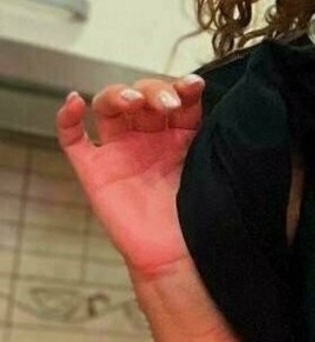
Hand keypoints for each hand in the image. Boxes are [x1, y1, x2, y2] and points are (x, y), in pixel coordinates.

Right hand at [55, 75, 206, 279]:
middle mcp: (147, 137)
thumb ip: (209, 139)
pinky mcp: (93, 170)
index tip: (194, 86)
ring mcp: (118, 151)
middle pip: (142, 97)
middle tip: (167, 104)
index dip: (183, 89)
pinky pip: (72, 139)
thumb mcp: (207, 170)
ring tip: (133, 101)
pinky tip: (73, 102)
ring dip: (118, 96)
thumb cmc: (195, 216)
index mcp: (177, 135)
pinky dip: (67, 118)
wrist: (174, 255)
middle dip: (154, 93)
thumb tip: (220, 105)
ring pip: (108, 107)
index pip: (176, 100)